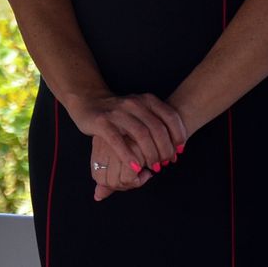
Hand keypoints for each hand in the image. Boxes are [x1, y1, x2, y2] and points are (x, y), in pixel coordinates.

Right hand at [66, 92, 186, 173]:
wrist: (88, 100)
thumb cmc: (119, 112)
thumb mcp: (141, 111)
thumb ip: (159, 125)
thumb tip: (179, 150)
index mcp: (146, 100)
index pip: (170, 116)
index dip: (178, 136)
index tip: (179, 151)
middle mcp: (133, 103)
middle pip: (157, 128)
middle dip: (165, 149)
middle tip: (165, 163)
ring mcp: (117, 112)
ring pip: (140, 134)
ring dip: (150, 154)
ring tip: (154, 167)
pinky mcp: (101, 122)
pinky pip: (117, 140)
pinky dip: (128, 155)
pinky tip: (135, 167)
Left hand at [90, 134, 153, 200]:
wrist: (155, 122)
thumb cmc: (135, 142)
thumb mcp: (117, 158)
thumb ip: (107, 180)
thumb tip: (97, 196)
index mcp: (98, 145)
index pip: (98, 178)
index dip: (113, 184)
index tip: (126, 178)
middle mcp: (104, 145)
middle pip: (109, 182)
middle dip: (125, 185)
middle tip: (138, 176)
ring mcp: (118, 147)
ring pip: (121, 181)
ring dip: (135, 182)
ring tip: (143, 171)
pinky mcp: (132, 149)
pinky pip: (131, 177)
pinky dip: (141, 179)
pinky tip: (148, 169)